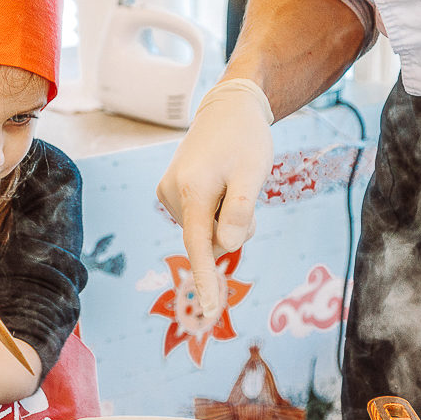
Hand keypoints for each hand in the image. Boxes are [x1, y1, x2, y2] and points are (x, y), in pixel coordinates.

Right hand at [156, 78, 272, 317]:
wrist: (228, 109)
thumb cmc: (245, 139)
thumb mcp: (254, 172)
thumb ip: (240, 211)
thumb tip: (225, 246)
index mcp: (192, 189)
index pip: (199, 244)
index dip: (206, 278)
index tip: (211, 309)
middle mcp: (172, 194)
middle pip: (208, 238)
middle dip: (232, 228)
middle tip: (247, 193)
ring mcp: (167, 194)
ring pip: (204, 231)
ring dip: (224, 219)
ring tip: (231, 183)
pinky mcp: (169, 193)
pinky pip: (198, 220)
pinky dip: (214, 212)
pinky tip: (219, 185)